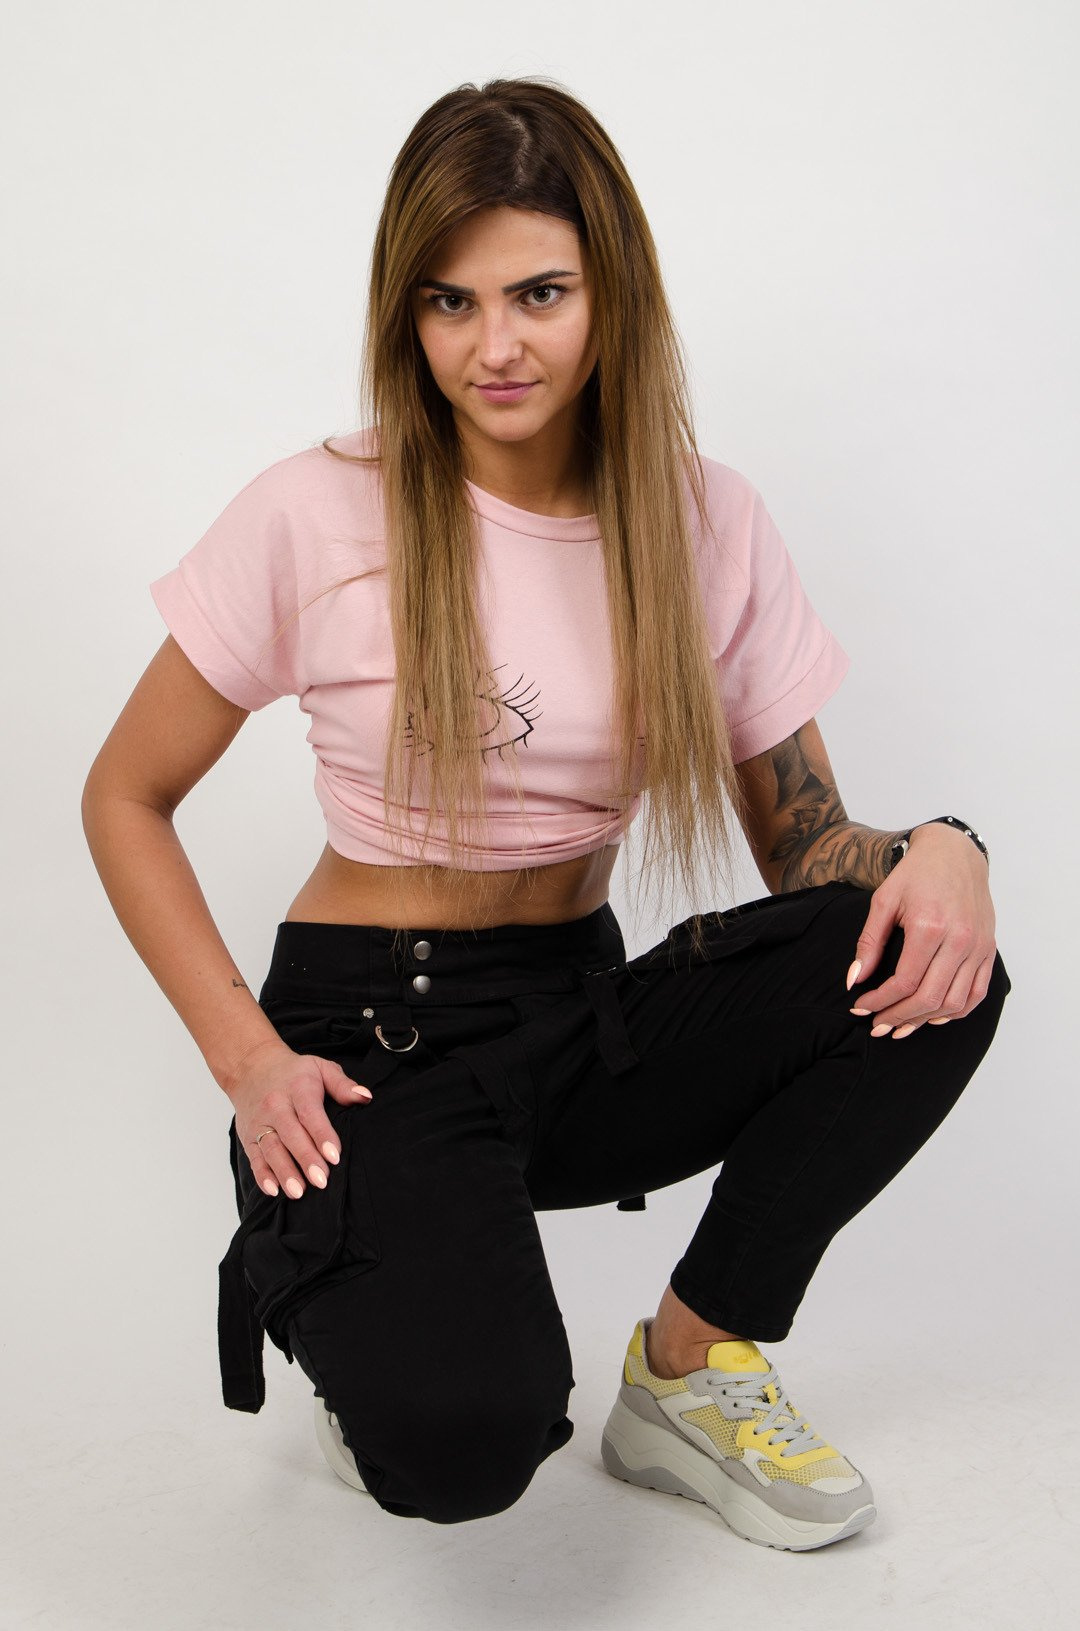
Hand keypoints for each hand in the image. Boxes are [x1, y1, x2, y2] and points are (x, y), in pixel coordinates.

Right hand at [229, 1038, 372, 1199]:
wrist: (251, 1067)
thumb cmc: (294, 1072)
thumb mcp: (321, 1068)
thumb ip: (343, 1085)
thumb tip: (365, 1097)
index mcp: (298, 1088)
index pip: (310, 1113)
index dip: (322, 1135)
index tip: (335, 1156)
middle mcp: (276, 1106)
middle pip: (291, 1135)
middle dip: (306, 1159)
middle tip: (321, 1180)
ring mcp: (260, 1123)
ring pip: (271, 1149)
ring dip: (284, 1172)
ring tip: (298, 1192)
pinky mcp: (248, 1137)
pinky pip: (254, 1158)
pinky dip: (262, 1176)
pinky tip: (274, 1190)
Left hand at [844, 822, 996, 1038]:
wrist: (955, 853)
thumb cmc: (916, 875)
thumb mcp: (883, 901)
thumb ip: (869, 943)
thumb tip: (854, 981)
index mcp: (930, 926)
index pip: (905, 982)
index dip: (880, 1001)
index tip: (861, 1007)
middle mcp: (959, 940)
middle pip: (930, 998)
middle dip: (899, 1017)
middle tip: (877, 1026)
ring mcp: (978, 947)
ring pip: (954, 1002)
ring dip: (925, 1020)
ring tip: (901, 1026)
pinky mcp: (988, 949)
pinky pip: (976, 992)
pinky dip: (956, 1011)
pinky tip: (933, 1017)